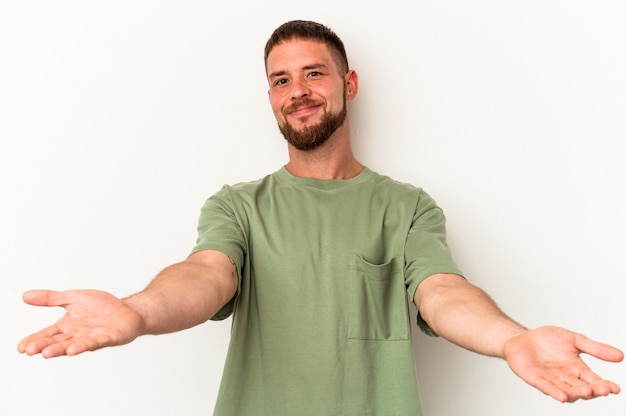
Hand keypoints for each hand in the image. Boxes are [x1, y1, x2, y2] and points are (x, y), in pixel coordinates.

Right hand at [18, 289, 143, 357]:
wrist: (128, 310)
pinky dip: (84, 346)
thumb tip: (25, 296)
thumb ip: (52, 298)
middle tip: (31, 351)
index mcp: (67, 325)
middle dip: (44, 346)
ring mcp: (92, 337)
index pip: (47, 334)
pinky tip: (73, 349)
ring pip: (74, 344)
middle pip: (58, 341)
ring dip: (61, 349)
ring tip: (47, 353)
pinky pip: (95, 342)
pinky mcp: (108, 338)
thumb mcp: (73, 297)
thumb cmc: (102, 307)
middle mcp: (77, 334)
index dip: (34, 340)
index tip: (21, 347)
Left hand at [503, 326, 623, 401]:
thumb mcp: (574, 340)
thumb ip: (595, 348)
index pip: (594, 380)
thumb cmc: (547, 340)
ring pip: (566, 391)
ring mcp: (550, 380)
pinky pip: (546, 387)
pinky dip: (554, 392)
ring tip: (586, 392)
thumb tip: (621, 356)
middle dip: (593, 390)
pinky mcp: (535, 378)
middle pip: (582, 388)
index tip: (615, 389)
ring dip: (576, 393)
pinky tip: (561, 396)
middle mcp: (565, 378)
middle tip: (603, 390)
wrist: (522, 337)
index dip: (604, 385)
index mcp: (577, 369)